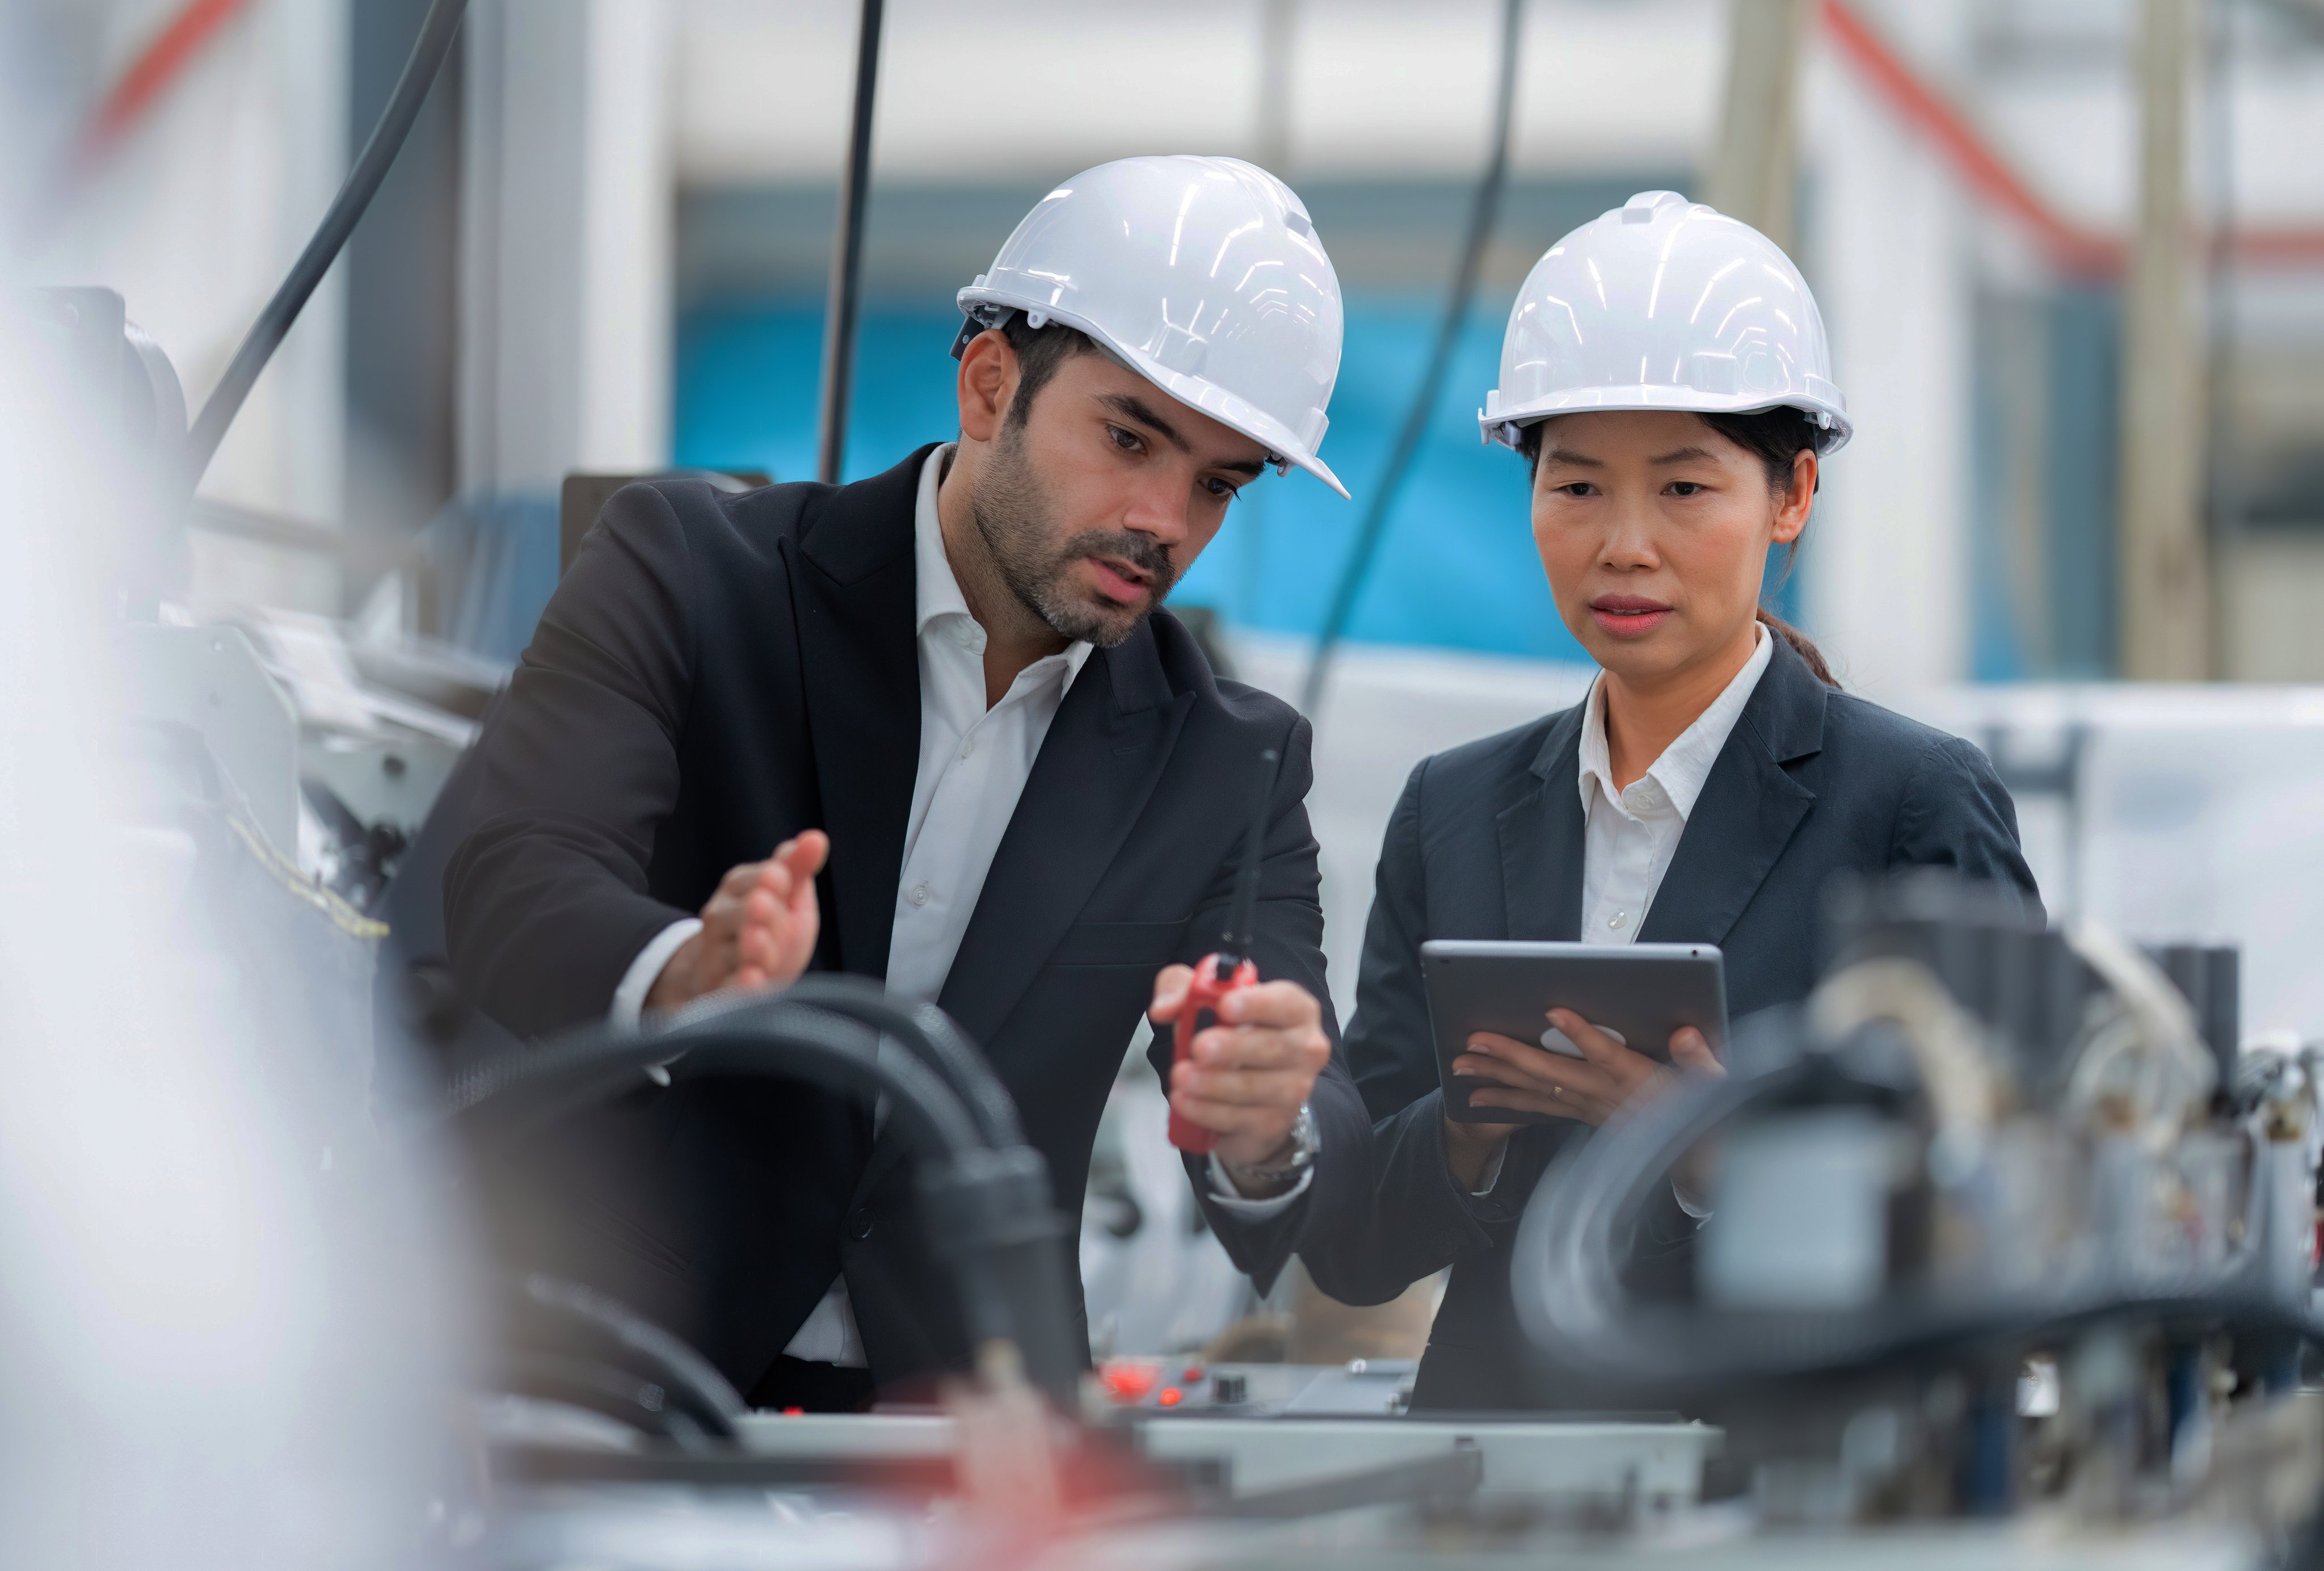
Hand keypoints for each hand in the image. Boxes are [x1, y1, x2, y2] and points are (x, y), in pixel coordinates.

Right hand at [645, 831, 828, 1010]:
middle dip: (759, 914)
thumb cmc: (769, 927)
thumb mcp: (788, 895)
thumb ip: (798, 867)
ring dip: (750, 950)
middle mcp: (720, 919)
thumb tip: (816, 838)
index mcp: (738, 889)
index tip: (781, 878)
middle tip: (766, 908)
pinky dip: (739, 987)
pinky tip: (753, 983)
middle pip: (740, 914)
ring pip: (732, 952)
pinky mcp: (719, 991)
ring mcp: (716, 956)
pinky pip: (727, 989)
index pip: (753, 879)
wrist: (732, 974)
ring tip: (764, 948)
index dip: (770, 880)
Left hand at [1150, 964, 1329, 1180]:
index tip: (1225, 1006)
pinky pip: (1240, 1118)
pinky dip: (1208, 1111)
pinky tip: (1184, 1101)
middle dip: (1233, 1047)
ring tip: (1181, 1076)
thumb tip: (1163, 1008)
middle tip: (1199, 1047)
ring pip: (1254, 1087)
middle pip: (1273, 1047)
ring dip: (1213, 1083)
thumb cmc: (1231, 1033)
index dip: (1257, 1003)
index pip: (1285, 1002)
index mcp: (1296, 1010)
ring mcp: (1294, 1090)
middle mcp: (1305, 1049)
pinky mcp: (1275, 1123)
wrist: (1249, 1091)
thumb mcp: (1202, 1001)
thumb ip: (1181, 991)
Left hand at [1453, 1010, 1721, 1126]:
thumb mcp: (1714, 1082)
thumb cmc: (1703, 1107)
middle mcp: (1605, 1095)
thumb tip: (1685, 1035)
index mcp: (1638, 1080)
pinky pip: (1537, 1108)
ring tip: (1460, 1065)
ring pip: (1537, 1091)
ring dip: (1496, 1077)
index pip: (1607, 1056)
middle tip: (1474, 1041)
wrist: (1695, 1155)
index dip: (1581, 1035)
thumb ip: (1698, 1058)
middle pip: (1553, 1073)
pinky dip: (1506, 1100)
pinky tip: (1477, 1096)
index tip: (1554, 1013)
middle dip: (1511, 1056)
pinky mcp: (1581, 1113)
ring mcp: (1589, 1106)